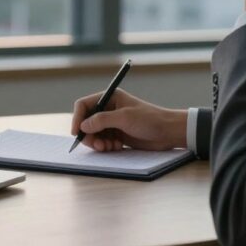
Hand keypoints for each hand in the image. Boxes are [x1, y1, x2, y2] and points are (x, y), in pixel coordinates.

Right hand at [70, 89, 186, 151]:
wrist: (168, 132)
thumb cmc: (149, 119)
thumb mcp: (124, 118)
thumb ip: (102, 120)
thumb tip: (83, 126)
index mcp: (109, 97)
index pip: (84, 105)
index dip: (78, 118)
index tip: (77, 132)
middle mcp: (109, 109)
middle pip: (87, 121)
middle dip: (89, 134)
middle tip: (96, 145)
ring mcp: (113, 123)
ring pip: (94, 133)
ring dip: (98, 142)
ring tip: (109, 147)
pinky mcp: (117, 134)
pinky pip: (103, 141)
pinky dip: (106, 146)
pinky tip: (117, 147)